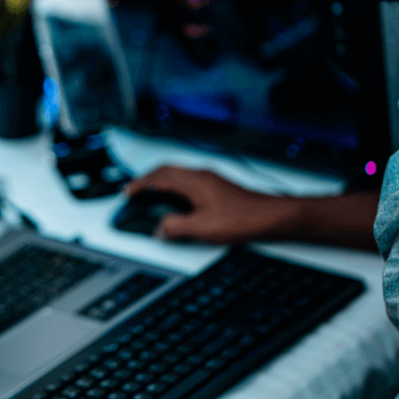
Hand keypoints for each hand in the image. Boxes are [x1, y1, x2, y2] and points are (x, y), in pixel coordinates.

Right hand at [125, 166, 302, 243]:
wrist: (271, 216)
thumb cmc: (244, 218)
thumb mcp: (203, 227)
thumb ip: (176, 227)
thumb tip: (160, 228)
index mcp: (194, 181)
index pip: (159, 177)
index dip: (140, 184)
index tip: (128, 192)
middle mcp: (202, 175)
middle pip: (166, 171)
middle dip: (147, 179)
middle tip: (135, 190)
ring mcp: (211, 179)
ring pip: (178, 174)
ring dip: (161, 182)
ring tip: (151, 194)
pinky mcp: (218, 186)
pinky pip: (188, 180)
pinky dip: (175, 186)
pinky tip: (178, 199)